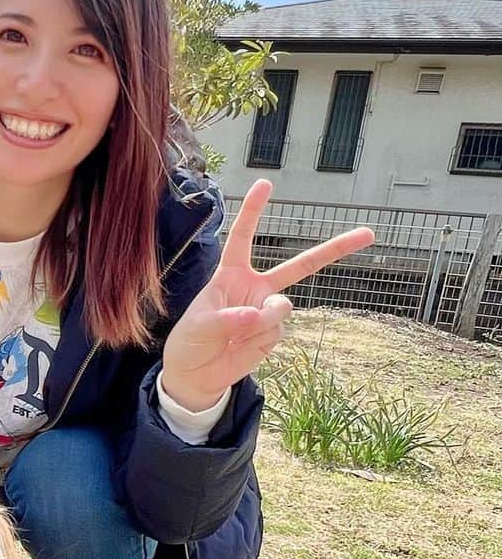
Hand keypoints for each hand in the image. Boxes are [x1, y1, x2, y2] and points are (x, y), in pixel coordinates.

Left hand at [161, 180, 374, 411]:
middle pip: (300, 265)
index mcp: (232, 274)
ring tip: (238, 332)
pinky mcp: (273, 334)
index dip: (253, 210)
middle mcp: (256, 288)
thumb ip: (229, 318)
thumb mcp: (199, 326)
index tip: (266, 183)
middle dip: (335, 249)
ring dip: (262, 318)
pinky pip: (276, 330)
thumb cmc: (191, 342)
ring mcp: (268, 310)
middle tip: (368, 233)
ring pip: (281, 306)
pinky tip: (242, 346)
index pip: (243, 237)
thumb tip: (261, 315)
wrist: (196, 375)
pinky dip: (259, 337)